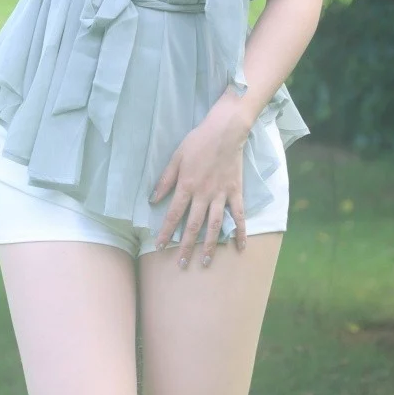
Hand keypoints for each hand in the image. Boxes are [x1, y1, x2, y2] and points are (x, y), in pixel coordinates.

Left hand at [149, 108, 250, 267]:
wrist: (226, 130)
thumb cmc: (198, 141)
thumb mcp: (176, 157)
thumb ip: (165, 180)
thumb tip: (153, 199)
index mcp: (186, 185)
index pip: (173, 214)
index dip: (166, 232)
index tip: (159, 246)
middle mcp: (203, 194)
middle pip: (193, 225)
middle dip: (185, 246)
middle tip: (181, 264)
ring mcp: (221, 195)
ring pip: (214, 225)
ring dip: (209, 245)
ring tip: (204, 262)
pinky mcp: (235, 192)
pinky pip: (238, 215)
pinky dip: (240, 231)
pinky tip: (240, 247)